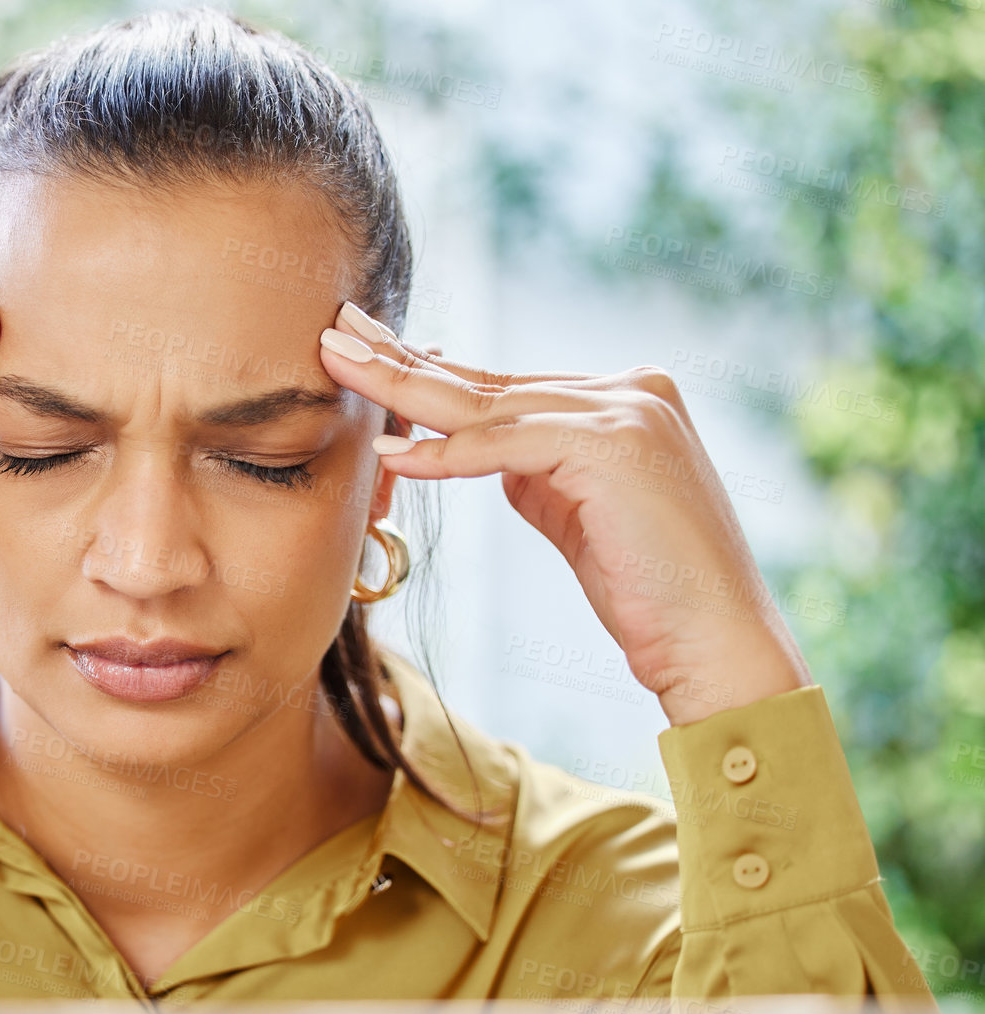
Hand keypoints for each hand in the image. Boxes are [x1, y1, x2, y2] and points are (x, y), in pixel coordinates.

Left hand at [319, 302, 810, 726]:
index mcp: (622, 398)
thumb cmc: (647, 591)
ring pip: (488, 404)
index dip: (429, 369)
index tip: (367, 351)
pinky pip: (507, 447)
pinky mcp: (615, 446)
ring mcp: (627, 411)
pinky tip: (394, 454)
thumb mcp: (575, 512)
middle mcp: (629, 389)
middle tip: (336, 332)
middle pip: (488, 380)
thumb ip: (533, 470)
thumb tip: (471, 447)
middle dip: (403, 358)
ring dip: (404, 389)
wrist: (716, 642)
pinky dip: (446, 453)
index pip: (503, 383)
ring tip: (340, 368)